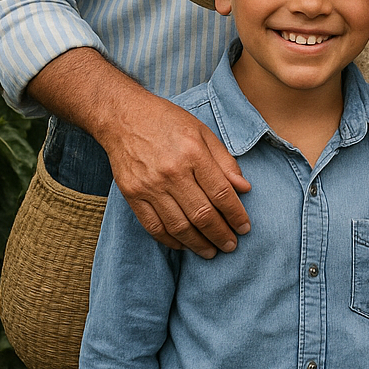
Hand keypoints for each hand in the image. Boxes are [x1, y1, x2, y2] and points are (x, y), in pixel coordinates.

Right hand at [106, 93, 251, 258]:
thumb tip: (244, 188)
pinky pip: (153, 226)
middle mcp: (172, 172)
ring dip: (198, 244)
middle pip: (202, 214)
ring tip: (211, 252)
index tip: (245, 227)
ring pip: (179, 226)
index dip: (236, 214)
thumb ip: (224, 161)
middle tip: (232, 246)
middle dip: (221, 234)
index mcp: (193, 153)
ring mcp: (150, 186)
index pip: (221, 193)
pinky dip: (170, 240)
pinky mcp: (132, 195)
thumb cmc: (167, 121)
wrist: (123, 116)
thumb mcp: (203, 131)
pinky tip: (183, 245)